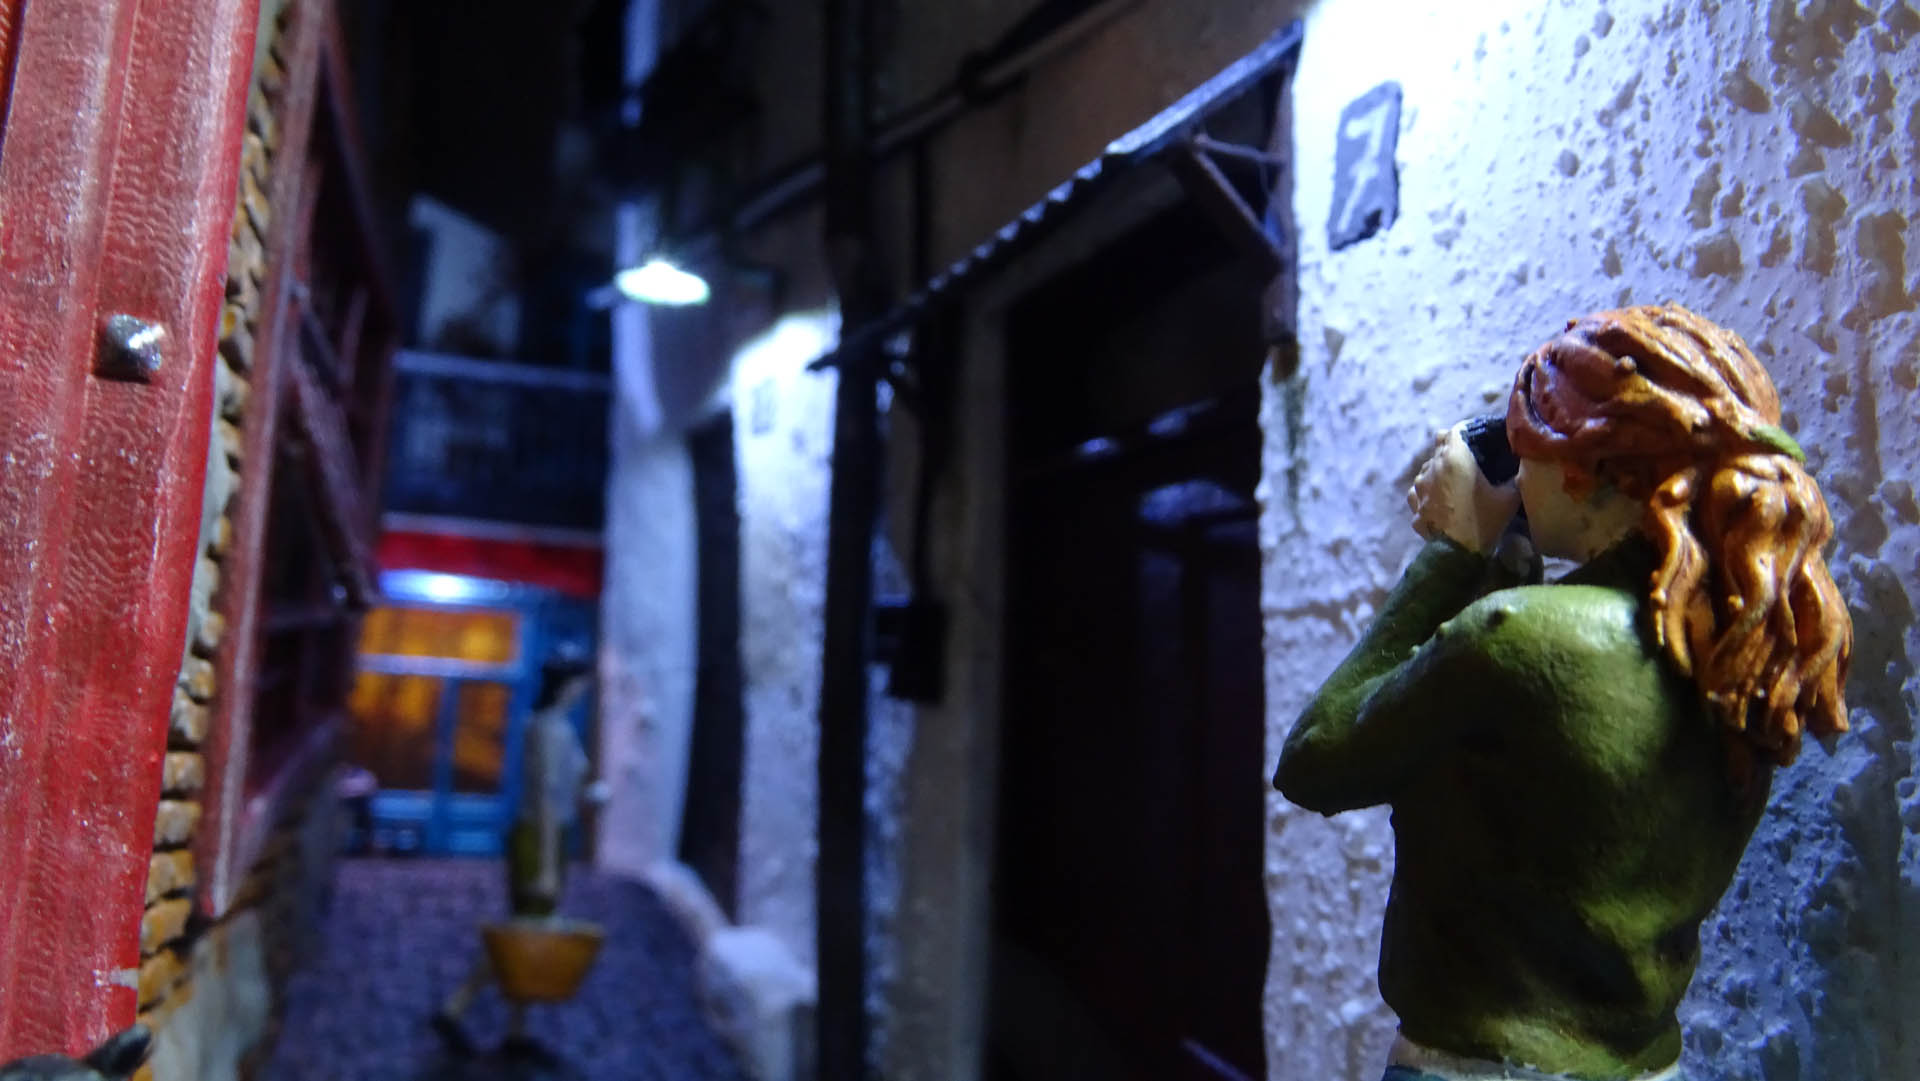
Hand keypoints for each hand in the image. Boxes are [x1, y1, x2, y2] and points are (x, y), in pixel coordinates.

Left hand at [1407, 422, 1520, 553]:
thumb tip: (1520, 467)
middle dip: (1453, 450)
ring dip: (1439, 471)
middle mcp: (1432, 467)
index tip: (1477, 439)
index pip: (1456, 430)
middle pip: (1440, 446)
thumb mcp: (1509, 497)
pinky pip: (1420, 490)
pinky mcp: (1414, 505)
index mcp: (1454, 458)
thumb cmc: (1485, 520)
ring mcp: (1419, 486)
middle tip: (1470, 462)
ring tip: (1456, 484)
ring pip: (1428, 469)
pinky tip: (1441, 501)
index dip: (1467, 432)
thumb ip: (1513, 477)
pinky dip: (1430, 492)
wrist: (1458, 554)